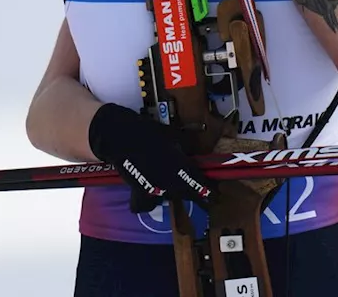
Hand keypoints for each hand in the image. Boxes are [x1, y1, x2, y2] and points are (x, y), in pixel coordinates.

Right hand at [87, 103, 211, 211]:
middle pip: (189, 195)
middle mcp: (172, 183)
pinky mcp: (140, 193)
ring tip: (171, 188)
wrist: (122, 136)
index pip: (202, 185)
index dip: (210, 191)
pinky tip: (147, 195)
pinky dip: (146, 203)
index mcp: (182, 167)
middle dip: (196, 196)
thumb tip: (192, 153)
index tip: (216, 195)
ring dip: (172, 194)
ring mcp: (156, 190)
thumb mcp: (173, 135)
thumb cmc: (149, 132)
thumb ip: (185, 147)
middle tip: (200, 196)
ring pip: (169, 199)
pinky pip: (146, 205)